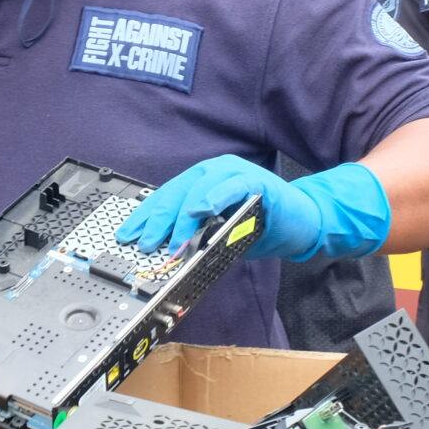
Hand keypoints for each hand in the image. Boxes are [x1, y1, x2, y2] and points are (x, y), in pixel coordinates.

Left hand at [117, 155, 390, 262]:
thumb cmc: (261, 226)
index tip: (125, 235)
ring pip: (198, 188)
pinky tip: (201, 211)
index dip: (144, 216)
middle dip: (157, 219)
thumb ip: (196, 238)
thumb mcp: (220, 235)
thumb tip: (165, 255)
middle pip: (175, 192)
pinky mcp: (256, 181)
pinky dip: (214, 197)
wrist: (303, 222)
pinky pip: (230, 185)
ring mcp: (234, 173)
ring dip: (182, 216)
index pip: (165, 197)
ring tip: (172, 240)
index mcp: (201, 183)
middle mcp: (213, 172)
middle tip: (144, 243)